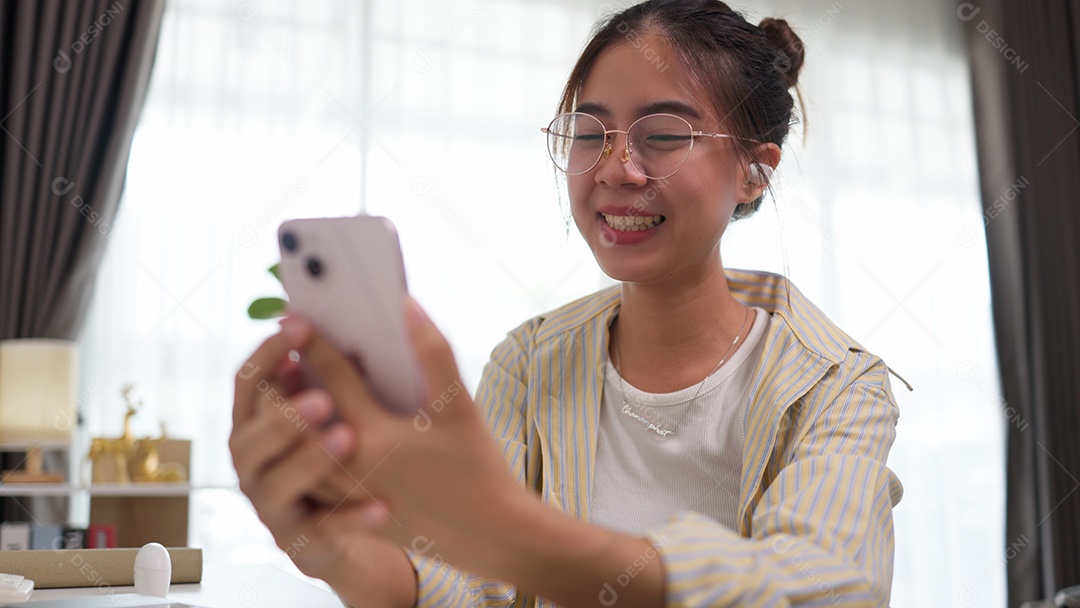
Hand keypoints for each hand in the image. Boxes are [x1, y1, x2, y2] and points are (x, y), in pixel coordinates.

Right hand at [230, 324, 416, 605]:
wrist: (349, 530)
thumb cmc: (341, 457)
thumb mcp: (331, 415)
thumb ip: (325, 379)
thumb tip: (342, 328)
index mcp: (256, 424)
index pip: (246, 383)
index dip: (268, 353)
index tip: (299, 325)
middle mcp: (253, 464)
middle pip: (248, 438)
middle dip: (284, 416)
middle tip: (323, 398)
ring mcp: (272, 506)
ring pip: (277, 484)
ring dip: (311, 460)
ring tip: (349, 438)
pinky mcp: (301, 543)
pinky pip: (324, 531)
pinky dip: (352, 518)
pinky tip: (384, 506)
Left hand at [290, 299, 527, 574]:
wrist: (489, 535)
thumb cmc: (478, 467)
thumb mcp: (460, 406)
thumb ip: (432, 352)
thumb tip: (407, 306)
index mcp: (376, 435)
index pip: (330, 377)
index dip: (310, 342)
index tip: (293, 317)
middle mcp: (351, 466)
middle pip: (296, 413)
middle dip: (283, 375)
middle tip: (279, 346)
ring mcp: (345, 494)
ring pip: (293, 448)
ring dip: (284, 412)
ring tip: (282, 381)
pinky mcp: (348, 512)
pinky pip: (306, 475)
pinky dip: (297, 446)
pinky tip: (302, 427)